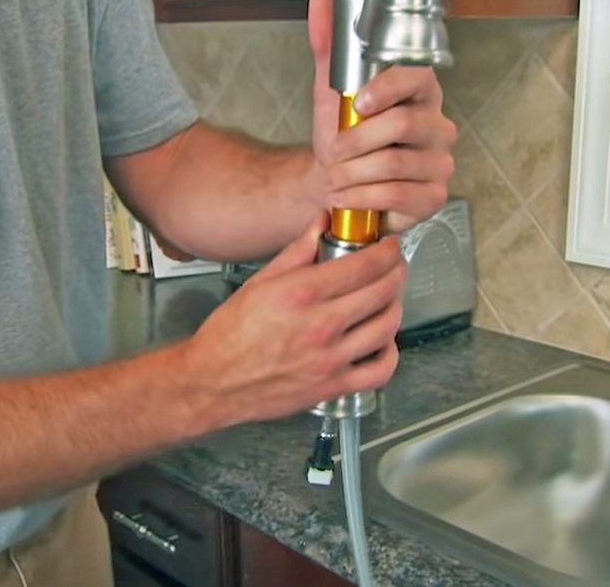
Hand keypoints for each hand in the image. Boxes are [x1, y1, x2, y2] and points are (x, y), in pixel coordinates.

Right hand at [182, 214, 405, 424]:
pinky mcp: (332, 386)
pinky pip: (380, 371)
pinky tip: (382, 342)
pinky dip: (390, 354)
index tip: (389, 248)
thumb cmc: (229, 336)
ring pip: (388, 326)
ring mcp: (329, 358)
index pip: (365, 265)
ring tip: (387, 300)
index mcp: (301, 293)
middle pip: (384, 291)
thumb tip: (321, 223)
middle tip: (394, 267)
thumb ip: (297, 251)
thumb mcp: (259, 282)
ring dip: (395, 307)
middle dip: (397, 272)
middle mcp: (320, 325)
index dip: (387, 252)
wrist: (212, 382)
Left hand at [307, 0, 457, 234]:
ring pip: (394, 164)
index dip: (386, 89)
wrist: (337, 184)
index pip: (418, 77)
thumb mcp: (331, 94)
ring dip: (353, 174)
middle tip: (333, 152)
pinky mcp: (434, 195)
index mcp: (420, 94)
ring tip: (335, 178)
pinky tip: (347, 196)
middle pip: (402, 125)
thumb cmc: (342, 140)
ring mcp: (439, 162)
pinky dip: (362, 197)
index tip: (356, 103)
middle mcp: (437, 126)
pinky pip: (398, 195)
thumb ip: (329, 51)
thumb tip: (321, 4)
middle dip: (355, 141)